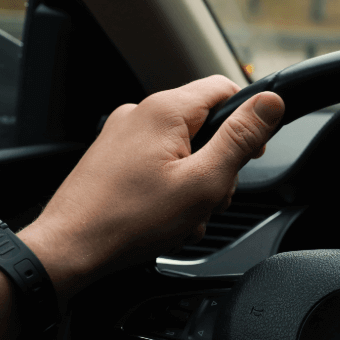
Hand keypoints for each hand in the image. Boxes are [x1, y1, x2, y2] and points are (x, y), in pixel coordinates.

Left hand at [17, 75, 284, 307]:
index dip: (248, 121)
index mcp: (165, 111)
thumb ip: (241, 139)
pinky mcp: (112, 158)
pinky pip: (159, 163)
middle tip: (212, 196)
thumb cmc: (130, 220)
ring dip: (196, 180)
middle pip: (205, 123)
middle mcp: (140, 114)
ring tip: (185, 214)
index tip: (250, 155)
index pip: (226, 89)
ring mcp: (123, 135)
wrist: (68, 250)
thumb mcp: (205, 181)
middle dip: (219, 162)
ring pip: (183, 147)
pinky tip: (166, 217)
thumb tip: (270, 103)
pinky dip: (171, 187)